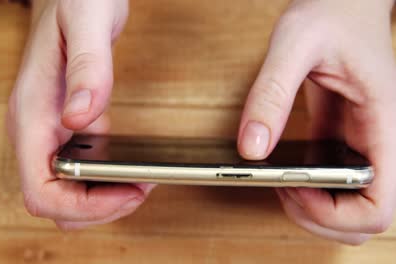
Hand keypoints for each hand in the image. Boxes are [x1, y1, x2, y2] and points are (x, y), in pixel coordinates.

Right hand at [7, 0, 154, 229]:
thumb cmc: (75, 1)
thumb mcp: (86, 22)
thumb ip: (86, 68)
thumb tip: (80, 118)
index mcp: (32, 112)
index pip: (41, 189)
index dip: (82, 206)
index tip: (126, 194)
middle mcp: (35, 128)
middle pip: (52, 201)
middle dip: (96, 209)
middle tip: (140, 191)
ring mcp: (49, 130)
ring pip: (64, 192)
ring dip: (100, 201)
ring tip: (139, 185)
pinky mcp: (65, 128)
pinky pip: (77, 172)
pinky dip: (102, 184)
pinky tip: (130, 171)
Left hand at [237, 0, 395, 243]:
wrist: (344, 1)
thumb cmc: (332, 10)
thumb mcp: (295, 42)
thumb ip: (271, 93)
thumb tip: (251, 149)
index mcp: (384, 123)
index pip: (381, 206)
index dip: (336, 215)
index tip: (294, 190)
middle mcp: (379, 140)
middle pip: (365, 217)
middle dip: (320, 218)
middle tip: (282, 189)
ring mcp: (362, 142)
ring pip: (351, 205)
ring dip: (315, 210)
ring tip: (280, 182)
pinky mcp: (342, 137)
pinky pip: (332, 181)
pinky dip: (307, 189)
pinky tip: (281, 168)